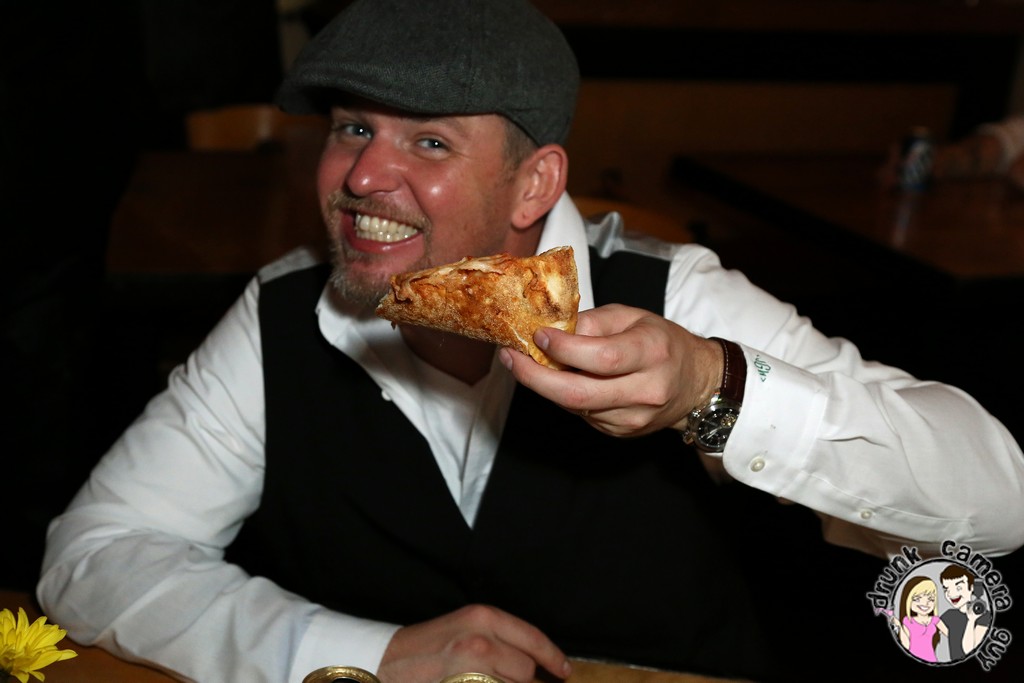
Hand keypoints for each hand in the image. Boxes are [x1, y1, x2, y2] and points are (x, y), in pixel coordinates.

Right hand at [376, 604, 570, 682]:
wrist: (382, 664)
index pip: (532, 639)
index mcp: (482, 617)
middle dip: (519, 680)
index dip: (553, 657)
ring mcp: (472, 671)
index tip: (564, 671)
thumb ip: (497, 638)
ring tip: (479, 680)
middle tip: (497, 678)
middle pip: (526, 670)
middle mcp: (480, 641)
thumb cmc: (424, 648)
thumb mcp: (463, 628)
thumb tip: (532, 662)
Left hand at [499, 303, 721, 436]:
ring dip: (543, 385)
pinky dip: (562, 395)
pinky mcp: (620, 432)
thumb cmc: (662, 342)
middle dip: (534, 377)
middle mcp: (645, 390)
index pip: (601, 358)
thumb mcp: (633, 317)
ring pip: (574, 406)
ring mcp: (632, 418)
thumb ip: (593, 322)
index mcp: (652, 353)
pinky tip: (556, 379)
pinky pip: (581, 414)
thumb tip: (552, 330)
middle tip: (510, 358)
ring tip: (524, 362)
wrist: (695, 384)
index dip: (563, 349)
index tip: (537, 335)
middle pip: (578, 393)